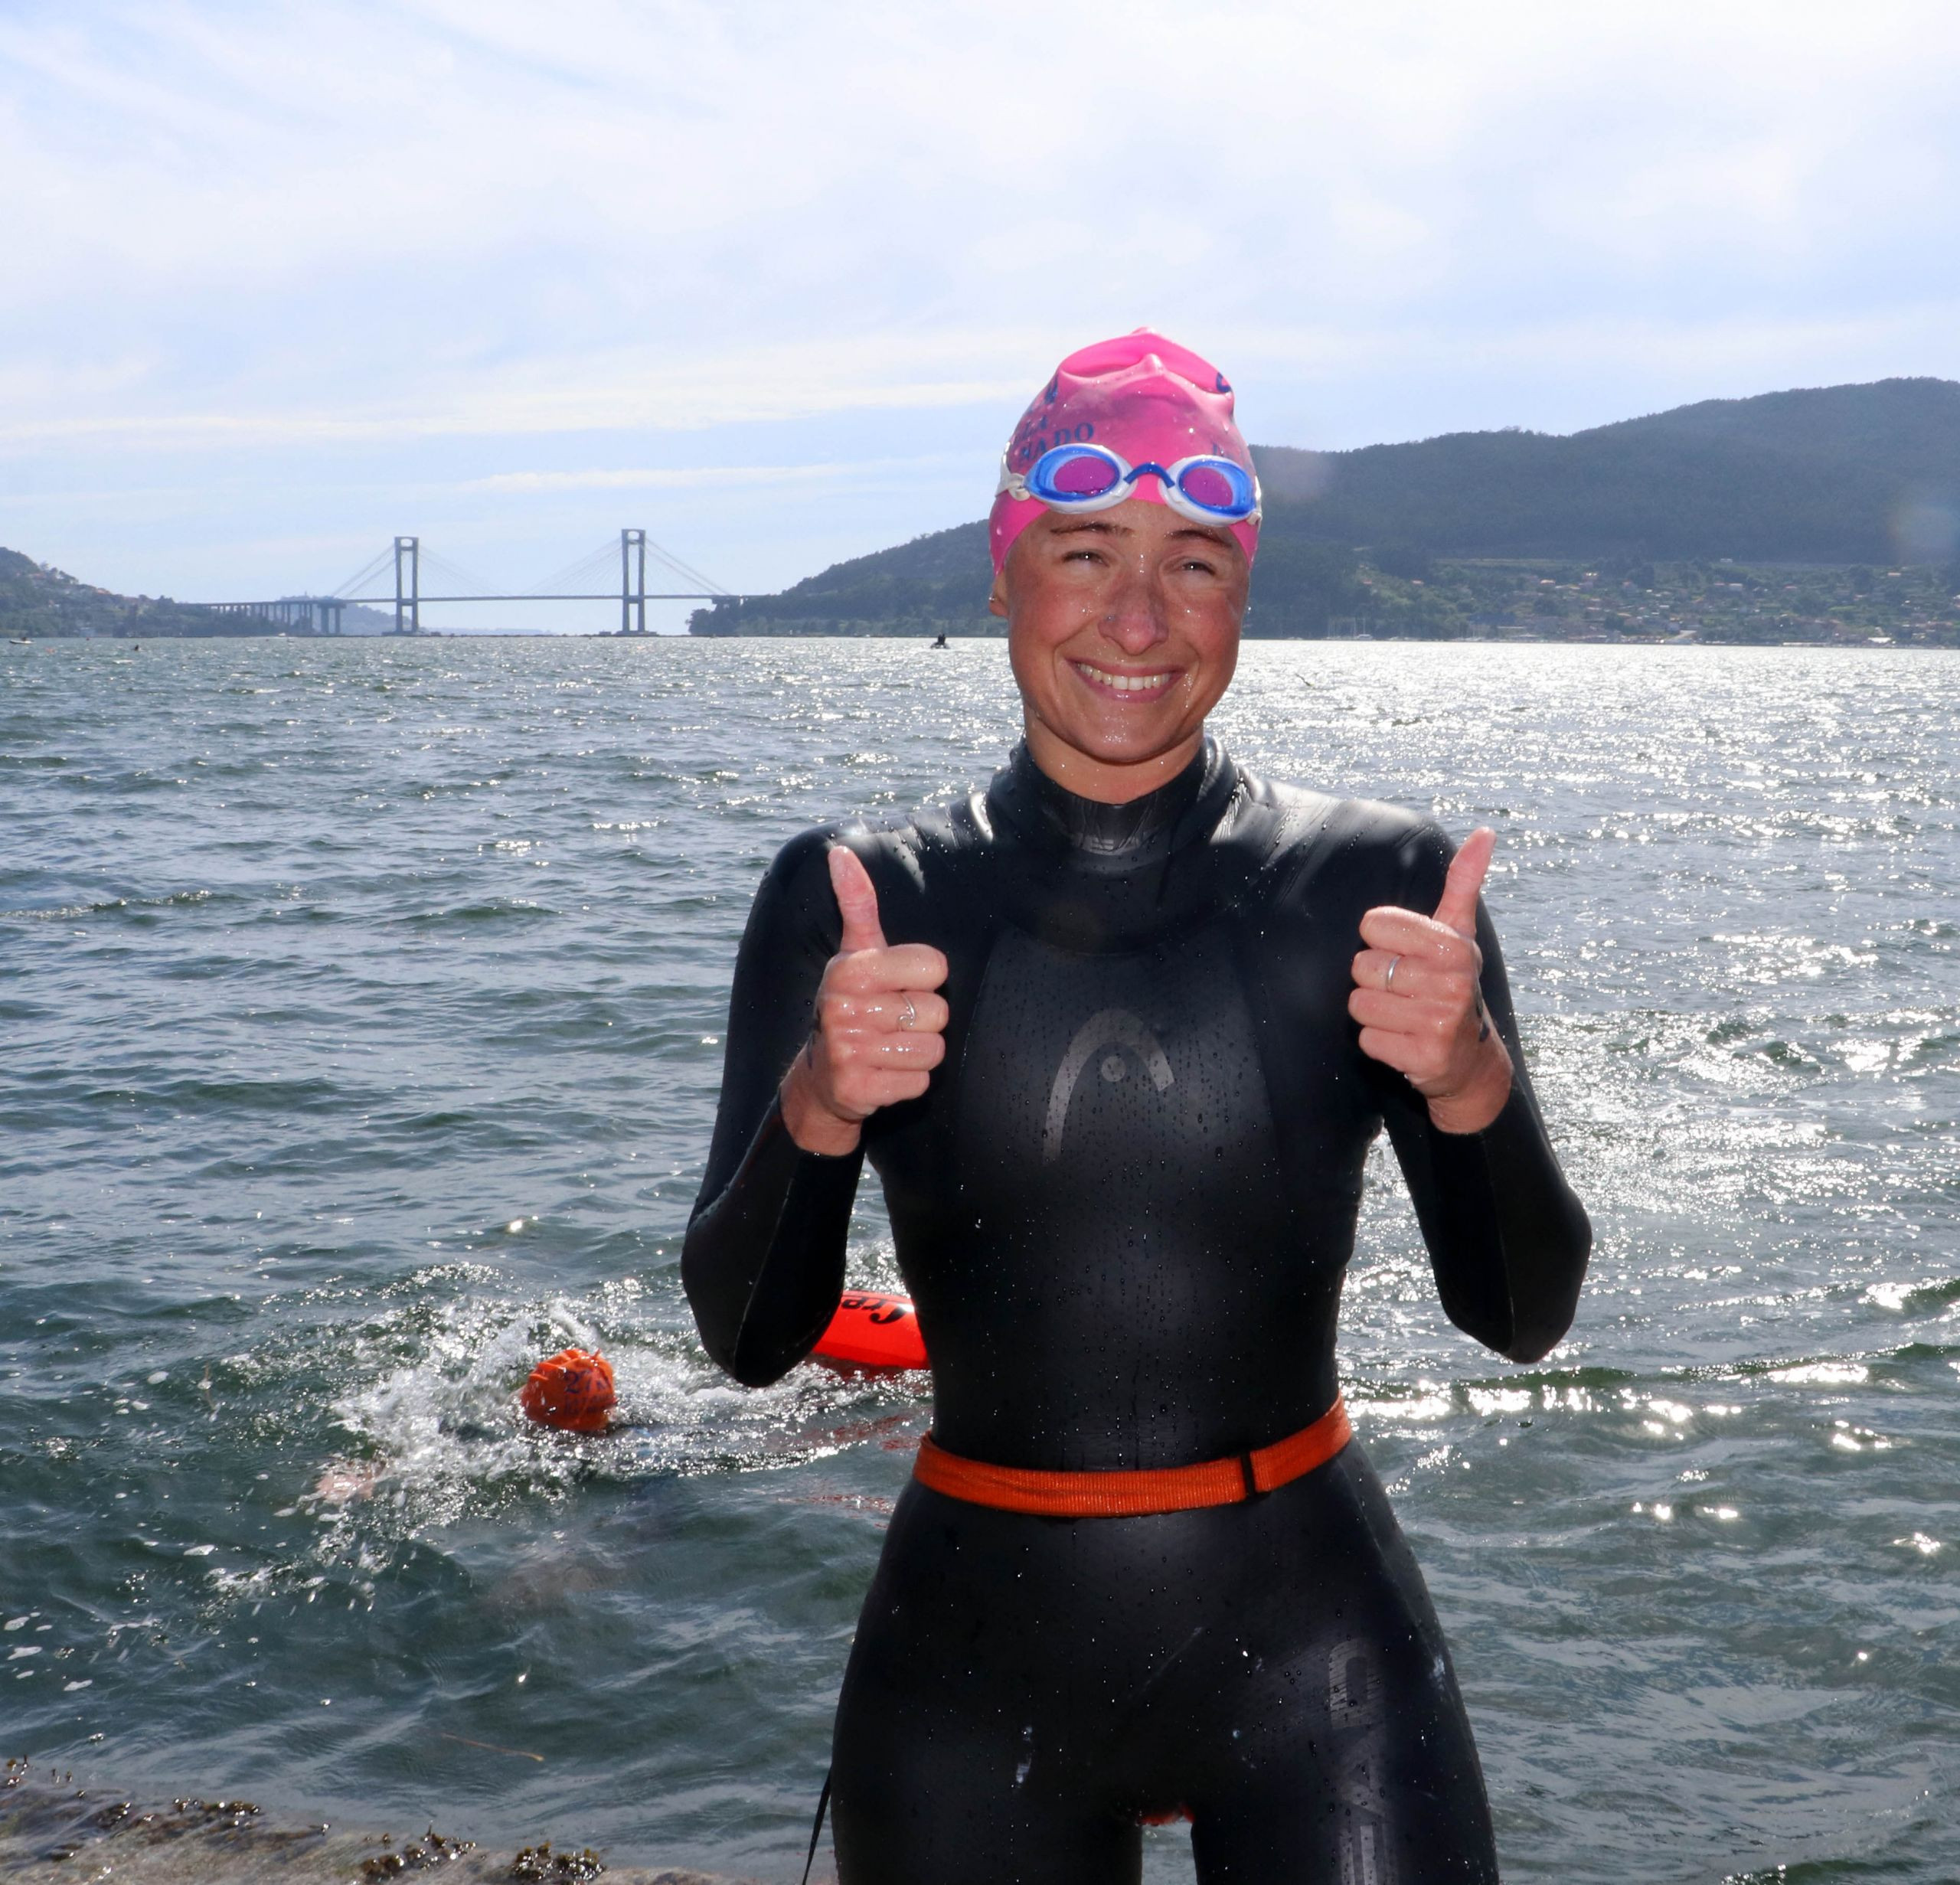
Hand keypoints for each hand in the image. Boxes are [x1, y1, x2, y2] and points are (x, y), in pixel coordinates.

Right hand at [779, 846, 949, 1154]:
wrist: (821, 1077)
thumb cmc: (851, 1005)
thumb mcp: (854, 954)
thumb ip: (857, 905)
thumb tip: (841, 854)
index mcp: (850, 969)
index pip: (936, 966)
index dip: (924, 979)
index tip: (897, 986)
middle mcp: (844, 1008)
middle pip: (939, 1011)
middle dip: (924, 1021)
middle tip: (892, 1023)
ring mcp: (849, 1051)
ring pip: (932, 1050)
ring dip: (918, 1054)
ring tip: (889, 1048)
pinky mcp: (858, 1090)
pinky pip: (920, 1084)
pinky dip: (909, 1082)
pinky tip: (884, 1073)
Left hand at [1348, 826, 1513, 1133]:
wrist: (1471, 1058)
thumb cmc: (1454, 983)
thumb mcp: (1460, 933)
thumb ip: (1463, 883)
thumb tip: (1484, 833)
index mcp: (1453, 946)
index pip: (1374, 925)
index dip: (1380, 940)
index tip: (1404, 953)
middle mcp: (1451, 983)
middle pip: (1363, 966)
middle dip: (1376, 979)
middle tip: (1405, 989)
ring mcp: (1439, 1022)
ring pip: (1360, 1003)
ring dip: (1373, 1011)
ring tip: (1403, 1014)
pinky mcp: (1423, 1058)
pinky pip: (1367, 1039)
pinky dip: (1378, 1042)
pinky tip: (1403, 1039)